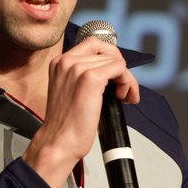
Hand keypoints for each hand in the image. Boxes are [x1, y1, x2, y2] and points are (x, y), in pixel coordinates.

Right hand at [23, 37, 139, 187]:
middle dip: (120, 67)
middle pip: (107, 50)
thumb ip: (83, 75)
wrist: (58, 142)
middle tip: (124, 85)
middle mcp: (66, 61)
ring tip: (124, 96)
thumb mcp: (70, 90)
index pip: (93, 45)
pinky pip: (120, 68)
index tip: (114, 75)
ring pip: (116, 60)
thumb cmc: (65, 124)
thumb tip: (110, 70)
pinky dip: (128, 82)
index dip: (109, 58)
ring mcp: (78, 68)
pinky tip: (123, 97)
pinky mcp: (91, 78)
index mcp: (59, 62)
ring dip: (126, 79)